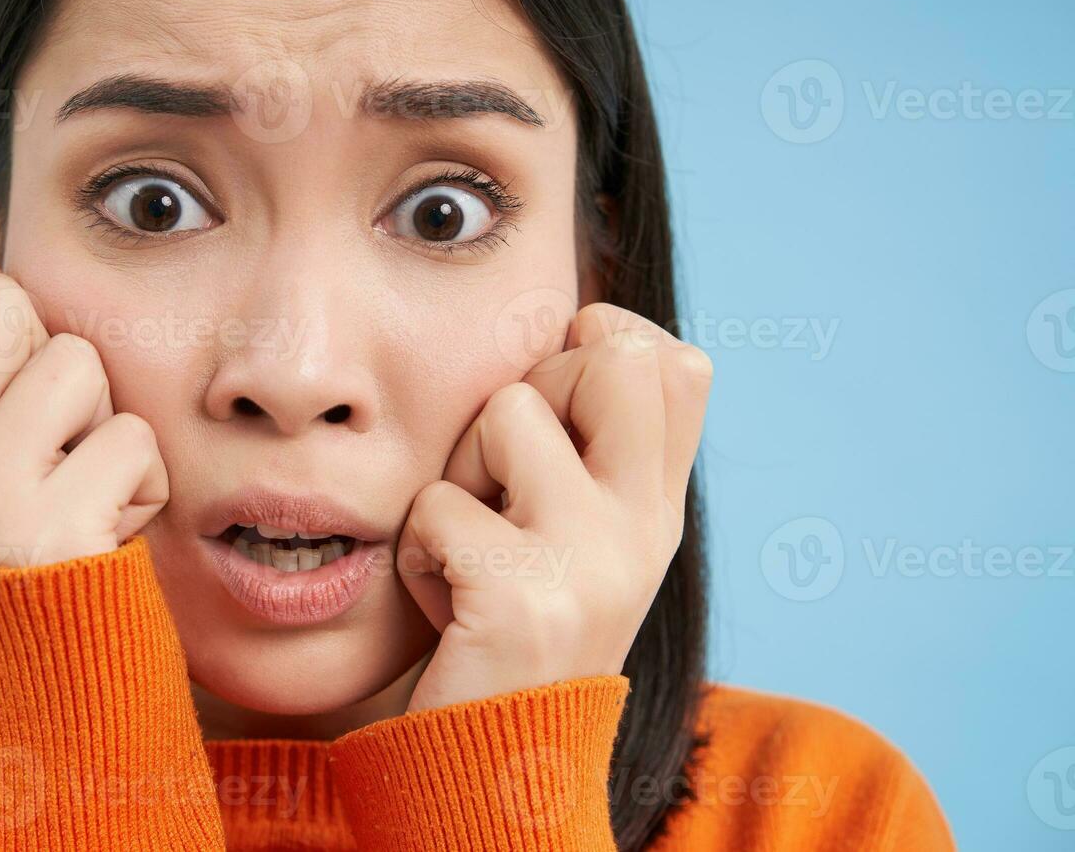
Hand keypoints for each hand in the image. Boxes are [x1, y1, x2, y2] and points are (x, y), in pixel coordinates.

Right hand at [0, 234, 167, 565]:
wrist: (54, 684)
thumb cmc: (25, 554)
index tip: (7, 364)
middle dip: (54, 352)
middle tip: (57, 432)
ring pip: (76, 364)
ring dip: (105, 418)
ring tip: (83, 481)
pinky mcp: (48, 534)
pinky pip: (130, 439)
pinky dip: (144, 480)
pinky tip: (112, 525)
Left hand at [398, 303, 711, 711]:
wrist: (501, 770)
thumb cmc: (513, 639)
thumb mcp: (578, 544)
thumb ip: (595, 451)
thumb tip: (585, 326)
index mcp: (658, 510)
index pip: (679, 365)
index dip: (606, 344)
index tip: (554, 399)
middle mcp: (645, 529)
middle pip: (614, 355)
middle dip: (528, 391)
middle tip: (502, 479)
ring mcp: (593, 562)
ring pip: (507, 411)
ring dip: (457, 475)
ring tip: (467, 551)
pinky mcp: (524, 598)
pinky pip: (437, 504)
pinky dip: (417, 555)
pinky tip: (445, 609)